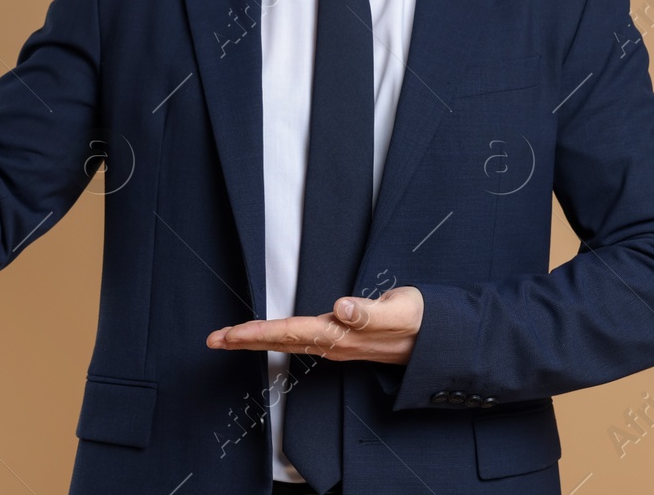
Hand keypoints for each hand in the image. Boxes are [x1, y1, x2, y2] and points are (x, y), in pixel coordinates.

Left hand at [206, 286, 423, 364]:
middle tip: (212, 340)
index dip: (256, 333)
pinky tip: (271, 336)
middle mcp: (334, 343)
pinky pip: (302, 340)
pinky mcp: (344, 339)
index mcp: (341, 335)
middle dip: (245, 340)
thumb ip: (371, 311)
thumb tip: (340, 308)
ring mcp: (338, 344)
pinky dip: (279, 337)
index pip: (289, 332)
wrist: (440, 340)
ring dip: (258, 339)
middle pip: (281, 341)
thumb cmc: (421, 321)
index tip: (227, 335)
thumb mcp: (400, 311)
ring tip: (230, 337)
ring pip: (289, 342)